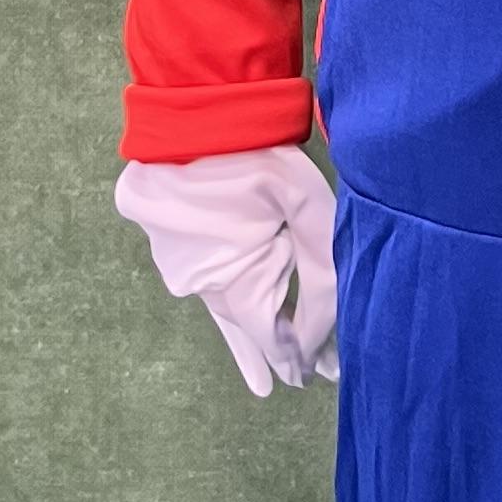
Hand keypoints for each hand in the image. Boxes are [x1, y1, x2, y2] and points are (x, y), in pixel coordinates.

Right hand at [113, 143, 339, 395]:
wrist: (194, 120)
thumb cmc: (260, 160)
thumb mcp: (310, 212)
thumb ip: (322, 274)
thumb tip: (319, 332)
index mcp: (238, 286)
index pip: (276, 339)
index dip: (301, 358)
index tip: (325, 374)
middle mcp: (206, 286)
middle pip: (248, 332)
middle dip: (278, 356)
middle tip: (305, 380)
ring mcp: (185, 267)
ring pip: (225, 311)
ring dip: (252, 334)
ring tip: (264, 377)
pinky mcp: (176, 247)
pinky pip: (209, 283)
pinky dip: (229, 305)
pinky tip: (236, 316)